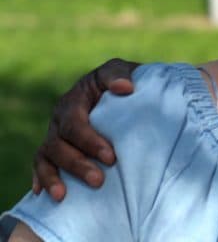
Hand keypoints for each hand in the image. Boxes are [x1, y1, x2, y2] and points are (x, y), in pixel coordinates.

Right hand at [32, 58, 139, 200]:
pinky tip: (42, 194)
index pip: (74, 123)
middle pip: (58, 144)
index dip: (89, 142)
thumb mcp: (120, 72)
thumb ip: (119, 76)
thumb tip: (125, 88)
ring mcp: (55, 134)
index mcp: (74, 100)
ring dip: (54, 177)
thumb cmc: (121, 82)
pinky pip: (40, 164)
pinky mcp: (54, 149)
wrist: (122, 91)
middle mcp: (59, 118)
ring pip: (46, 157)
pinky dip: (41, 178)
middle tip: (98, 180)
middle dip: (77, 164)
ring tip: (62, 196)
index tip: (110, 157)